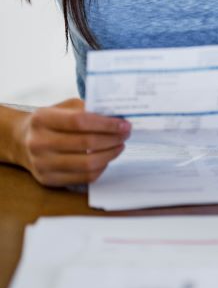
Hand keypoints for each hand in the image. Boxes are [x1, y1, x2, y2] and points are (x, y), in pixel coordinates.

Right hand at [16, 99, 130, 186]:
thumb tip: (118, 117)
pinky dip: (101, 168)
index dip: (106, 124)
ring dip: (110, 154)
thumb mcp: (64, 108)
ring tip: (120, 146)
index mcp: (42, 119)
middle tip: (126, 134)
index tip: (124, 124)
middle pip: (86, 143)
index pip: (80, 121)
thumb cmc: (51, 121)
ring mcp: (42, 163)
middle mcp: (39, 142)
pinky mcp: (48, 179)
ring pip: (87, 163)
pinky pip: (83, 177)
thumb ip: (88, 109)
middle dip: (113, 139)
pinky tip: (107, 158)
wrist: (22, 141)